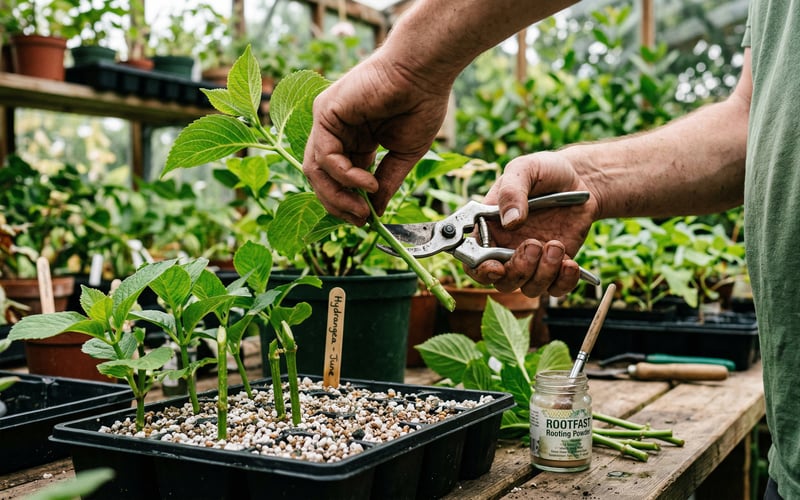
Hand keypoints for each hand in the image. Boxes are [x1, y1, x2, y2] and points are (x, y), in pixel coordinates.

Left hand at [303, 56, 451, 224]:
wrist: (424, 72)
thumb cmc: (420, 104)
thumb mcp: (403, 155)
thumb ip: (387, 182)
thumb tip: (375, 212)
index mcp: (356, 139)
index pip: (339, 178)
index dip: (348, 202)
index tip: (365, 221)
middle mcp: (337, 130)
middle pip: (321, 177)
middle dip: (338, 204)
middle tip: (360, 220)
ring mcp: (328, 120)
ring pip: (316, 170)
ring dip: (337, 196)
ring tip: (362, 209)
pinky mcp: (325, 112)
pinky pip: (325, 155)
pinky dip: (344, 175)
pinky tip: (368, 181)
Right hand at [464, 150, 599, 297]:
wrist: (581, 179)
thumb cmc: (545, 172)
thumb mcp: (525, 170)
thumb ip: (512, 192)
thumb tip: (509, 221)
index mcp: (489, 228)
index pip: (472, 258)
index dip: (479, 269)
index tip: (495, 267)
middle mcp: (507, 248)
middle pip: (500, 280)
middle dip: (517, 270)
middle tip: (533, 245)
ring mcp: (532, 260)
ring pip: (528, 287)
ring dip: (542, 272)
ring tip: (556, 245)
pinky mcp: (556, 266)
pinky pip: (556, 289)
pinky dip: (563, 281)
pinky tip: (569, 262)